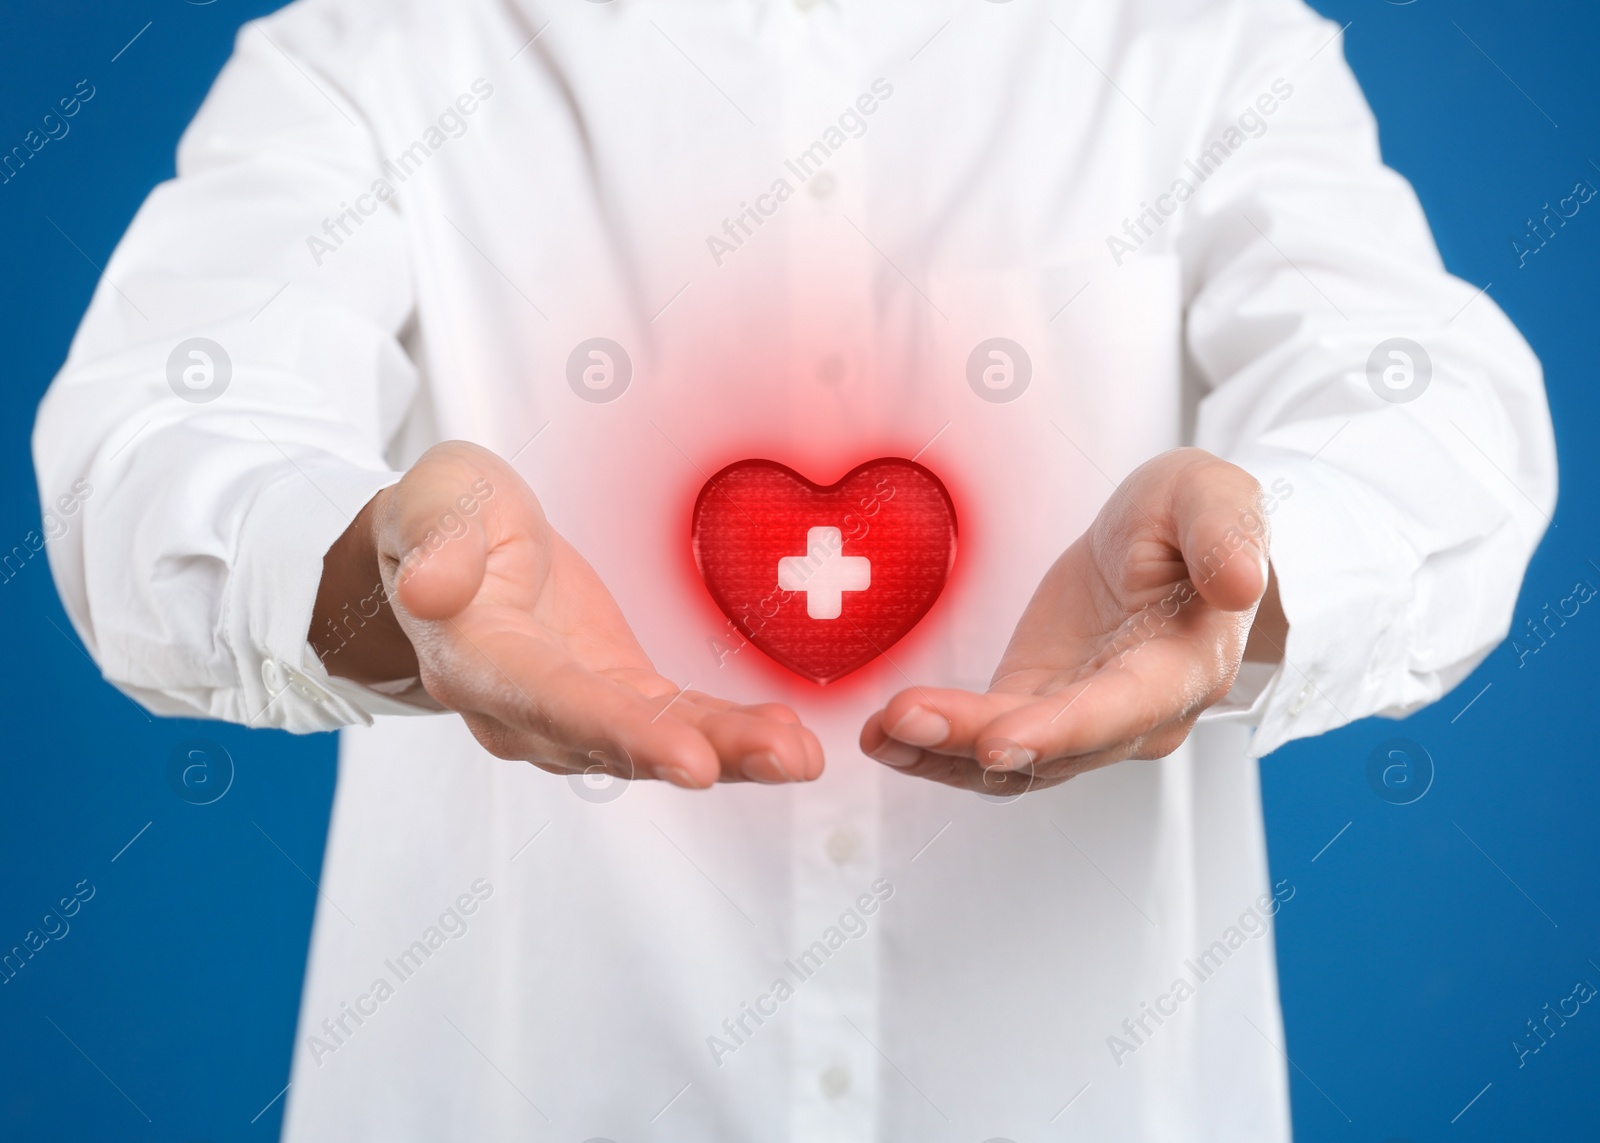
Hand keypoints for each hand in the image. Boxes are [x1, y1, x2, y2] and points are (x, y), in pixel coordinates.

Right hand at [310, 441, 821, 787]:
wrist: (450, 550)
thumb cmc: (444, 517)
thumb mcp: (433, 499)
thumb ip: (433, 539)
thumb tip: (430, 588)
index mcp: (475, 657)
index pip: (550, 701)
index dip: (620, 731)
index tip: (690, 759)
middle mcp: (523, 708)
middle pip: (614, 739)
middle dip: (701, 752)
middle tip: (782, 759)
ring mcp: (573, 712)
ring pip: (656, 742)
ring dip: (732, 752)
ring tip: (800, 755)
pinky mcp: (617, 697)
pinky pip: (677, 722)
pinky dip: (729, 732)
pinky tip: (787, 736)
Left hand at [859, 448, 1284, 793]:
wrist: (1172, 543)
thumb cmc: (1198, 519)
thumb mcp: (1214, 496)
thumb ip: (1225, 534)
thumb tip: (1242, 582)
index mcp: (1184, 665)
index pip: (1121, 708)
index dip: (1061, 729)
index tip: (1002, 739)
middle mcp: (1135, 714)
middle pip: (1052, 745)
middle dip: (973, 741)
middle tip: (903, 721)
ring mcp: (1082, 718)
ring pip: (1012, 757)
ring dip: (941, 752)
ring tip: (879, 733)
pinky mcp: (1037, 705)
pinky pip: (985, 741)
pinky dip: (934, 745)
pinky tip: (882, 735)